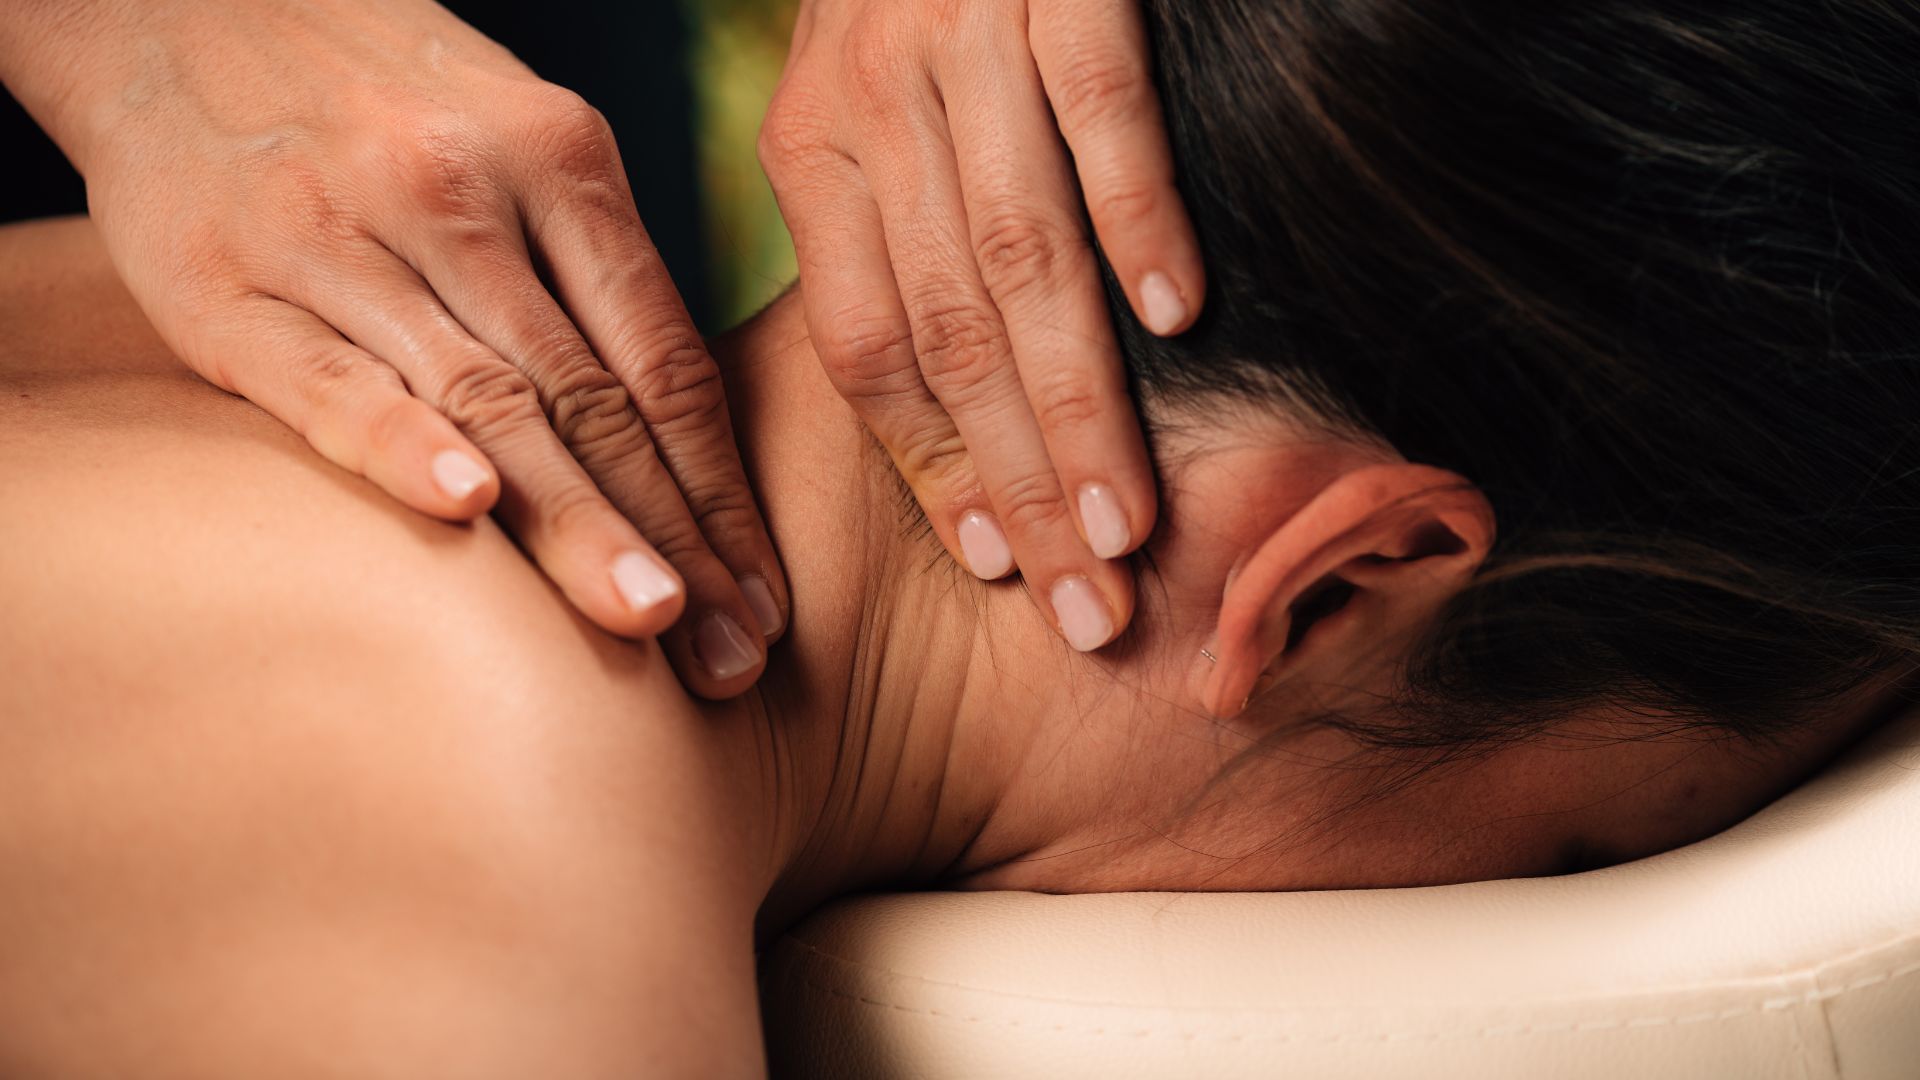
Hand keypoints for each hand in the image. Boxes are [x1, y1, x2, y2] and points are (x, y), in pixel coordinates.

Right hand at [0, 0, 785, 695]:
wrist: (179, 6)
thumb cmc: (383, 100)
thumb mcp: (517, 137)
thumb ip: (592, 267)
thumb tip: (684, 429)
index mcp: (560, 158)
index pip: (664, 359)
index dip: (723, 492)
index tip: (764, 600)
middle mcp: (463, 193)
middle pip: (594, 397)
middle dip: (675, 537)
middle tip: (735, 656)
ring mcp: (347, 235)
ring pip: (487, 398)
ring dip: (576, 522)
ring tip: (647, 620)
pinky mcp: (232, 285)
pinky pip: (331, 376)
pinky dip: (402, 442)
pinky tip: (467, 508)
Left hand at [759, 0, 1202, 651]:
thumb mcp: (863, 110)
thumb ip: (890, 241)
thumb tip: (955, 410)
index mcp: (815, 157)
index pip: (866, 350)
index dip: (933, 470)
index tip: (999, 571)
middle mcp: (874, 107)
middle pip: (949, 332)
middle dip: (1017, 485)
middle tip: (1085, 605)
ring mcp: (967, 39)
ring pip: (1020, 254)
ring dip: (1075, 399)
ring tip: (1127, 518)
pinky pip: (1101, 112)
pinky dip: (1141, 216)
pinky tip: (1180, 317)